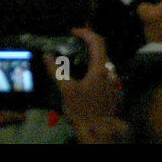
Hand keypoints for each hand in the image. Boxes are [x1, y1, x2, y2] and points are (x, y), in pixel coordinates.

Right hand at [57, 28, 125, 142]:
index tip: (72, 31)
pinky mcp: (112, 87)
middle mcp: (110, 70)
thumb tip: (47, 55)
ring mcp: (113, 79)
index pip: (97, 41)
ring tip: (73, 55)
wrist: (98, 130)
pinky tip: (81, 72)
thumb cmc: (82, 109)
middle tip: (71, 41)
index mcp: (101, 67)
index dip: (85, 33)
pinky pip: (102, 70)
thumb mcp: (66, 90)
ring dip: (89, 54)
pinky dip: (92, 65)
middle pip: (101, 49)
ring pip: (102, 60)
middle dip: (87, 42)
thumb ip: (57, 70)